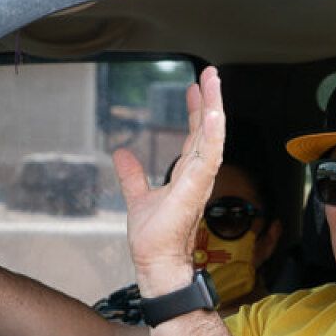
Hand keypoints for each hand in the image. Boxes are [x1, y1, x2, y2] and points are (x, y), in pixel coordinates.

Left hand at [113, 66, 225, 296]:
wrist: (155, 262)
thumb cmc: (153, 239)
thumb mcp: (138, 197)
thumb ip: (132, 175)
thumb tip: (121, 153)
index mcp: (188, 175)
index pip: (196, 136)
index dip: (197, 110)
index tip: (195, 88)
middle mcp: (198, 174)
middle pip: (209, 130)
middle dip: (211, 100)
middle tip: (211, 73)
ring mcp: (200, 180)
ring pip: (212, 136)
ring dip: (214, 107)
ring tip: (214, 81)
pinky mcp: (197, 187)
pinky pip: (209, 154)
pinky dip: (213, 132)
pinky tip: (213, 111)